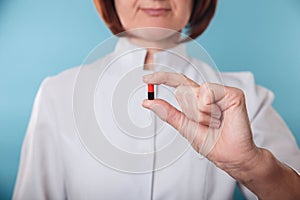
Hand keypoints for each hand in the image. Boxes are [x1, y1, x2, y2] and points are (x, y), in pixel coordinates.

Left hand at [142, 72, 258, 171]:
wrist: (232, 156)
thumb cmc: (213, 144)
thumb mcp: (185, 128)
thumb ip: (168, 113)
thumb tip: (148, 102)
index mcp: (197, 100)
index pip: (178, 83)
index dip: (162, 78)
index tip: (145, 79)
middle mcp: (208, 93)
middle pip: (182, 91)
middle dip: (189, 113)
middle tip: (205, 125)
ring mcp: (220, 92)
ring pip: (194, 92)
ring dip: (200, 114)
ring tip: (214, 122)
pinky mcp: (232, 93)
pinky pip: (208, 91)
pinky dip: (209, 108)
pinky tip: (221, 116)